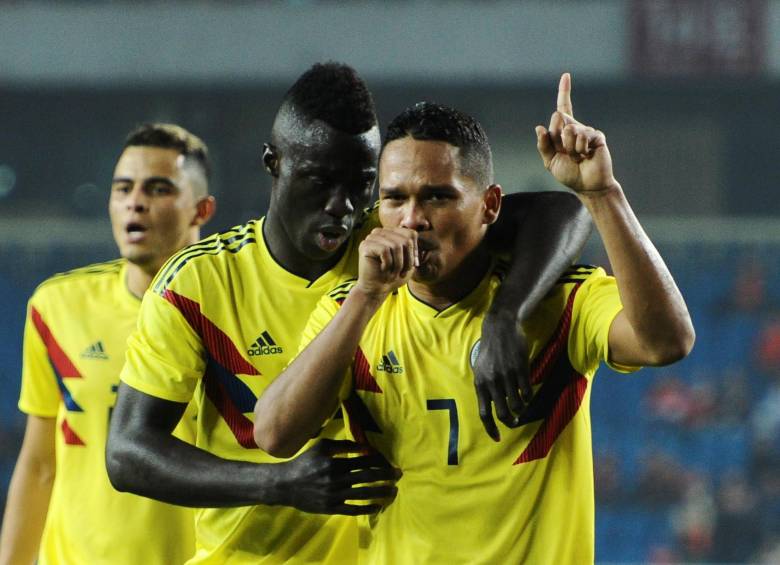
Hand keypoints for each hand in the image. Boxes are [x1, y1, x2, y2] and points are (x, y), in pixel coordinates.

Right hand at [275, 439, 398, 515]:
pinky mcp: (331, 508)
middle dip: (385, 475)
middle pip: (367, 477)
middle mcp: (337, 479)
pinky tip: (378, 506)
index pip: (364, 461)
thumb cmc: (305, 461)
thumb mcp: (322, 446)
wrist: (286, 485)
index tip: (390, 461)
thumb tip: (364, 446)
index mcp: (335, 463)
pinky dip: (367, 509)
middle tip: (399, 475)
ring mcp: (335, 495)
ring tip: (393, 491)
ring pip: (364, 494)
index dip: (379, 461)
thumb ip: (343, 445)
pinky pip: (353, 510)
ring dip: (381, 492)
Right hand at [356, 227, 417, 299]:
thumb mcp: (409, 261)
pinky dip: (388, 264)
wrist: (376, 290)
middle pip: (405, 240)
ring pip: (396, 246)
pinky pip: (385, 251)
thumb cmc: (393, 276)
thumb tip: (422, 230)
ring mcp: (372, 237)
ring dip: (398, 264)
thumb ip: (414, 247)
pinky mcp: (365, 245)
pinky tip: (383, 270)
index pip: (411, 234)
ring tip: (394, 273)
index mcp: (391, 232)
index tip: (413, 266)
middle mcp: (381, 232)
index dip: (415, 251)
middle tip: (403, 273)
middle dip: (408, 260)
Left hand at [474, 312, 530, 440]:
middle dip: (509, 421)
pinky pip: (526, 392)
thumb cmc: (490, 349)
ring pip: (516, 404)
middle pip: (501, 412)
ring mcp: (506, 376)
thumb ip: (484, 387)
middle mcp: (492, 382)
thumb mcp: (481, 369)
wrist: (500, 327)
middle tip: (515, 421)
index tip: (497, 438)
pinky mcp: (520, 369)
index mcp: (480, 383)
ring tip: (522, 406)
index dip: (490, 428)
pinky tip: (528, 394)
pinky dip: (528, 397)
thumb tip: (488, 407)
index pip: (483, 413)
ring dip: (521, 409)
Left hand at [536, 73, 617, 192]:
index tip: (566, 75)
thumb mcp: (550, 161)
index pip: (563, 108)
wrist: (587, 185)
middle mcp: (576, 127)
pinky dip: (579, 149)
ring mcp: (587, 131)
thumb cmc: (569, 174)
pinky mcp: (597, 136)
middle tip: (566, 153)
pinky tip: (585, 156)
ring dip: (569, 148)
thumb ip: (543, 145)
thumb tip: (539, 127)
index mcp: (563, 132)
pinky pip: (581, 136)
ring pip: (569, 130)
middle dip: (557, 139)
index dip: (564, 91)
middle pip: (558, 118)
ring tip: (577, 157)